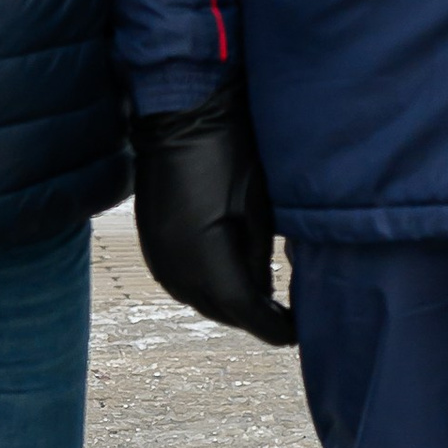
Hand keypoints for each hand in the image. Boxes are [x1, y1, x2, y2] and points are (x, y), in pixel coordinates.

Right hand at [129, 88, 296, 345]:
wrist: (180, 112)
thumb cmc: (226, 149)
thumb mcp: (257, 207)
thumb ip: (259, 257)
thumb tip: (263, 293)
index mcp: (201, 253)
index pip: (242, 307)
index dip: (272, 326)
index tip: (296, 334)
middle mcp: (172, 262)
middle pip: (219, 310)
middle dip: (252, 318)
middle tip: (285, 322)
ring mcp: (156, 252)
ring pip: (198, 299)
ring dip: (229, 306)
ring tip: (261, 305)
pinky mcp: (151, 240)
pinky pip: (181, 281)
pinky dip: (207, 289)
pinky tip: (227, 281)